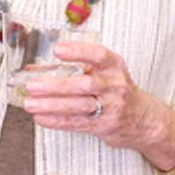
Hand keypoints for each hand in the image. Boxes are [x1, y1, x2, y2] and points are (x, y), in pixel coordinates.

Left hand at [23, 41, 174, 158]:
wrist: (144, 119)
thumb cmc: (119, 92)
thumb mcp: (108, 73)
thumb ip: (80, 69)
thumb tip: (38, 69)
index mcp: (115, 67)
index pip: (99, 55)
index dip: (79, 51)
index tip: (58, 50)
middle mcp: (115, 86)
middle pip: (85, 85)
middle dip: (57, 85)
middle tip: (33, 85)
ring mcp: (111, 107)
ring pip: (79, 106)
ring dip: (52, 105)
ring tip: (31, 104)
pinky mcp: (104, 125)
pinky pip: (77, 123)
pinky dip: (56, 121)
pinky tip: (40, 117)